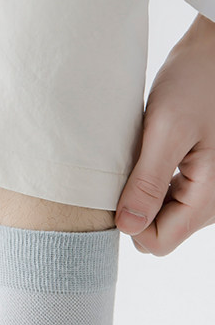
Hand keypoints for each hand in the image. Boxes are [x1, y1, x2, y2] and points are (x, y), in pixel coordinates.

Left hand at [116, 14, 214, 254]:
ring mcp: (209, 190)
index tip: (119, 189)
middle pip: (159, 232)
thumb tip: (128, 227)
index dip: (130, 223)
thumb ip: (148, 183)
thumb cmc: (196, 81)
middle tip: (129, 169)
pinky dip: (152, 184)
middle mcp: (214, 202)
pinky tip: (149, 157)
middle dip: (136, 208)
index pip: (157, 243)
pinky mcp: (202, 177)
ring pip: (162, 216)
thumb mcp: (166, 130)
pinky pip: (169, 198)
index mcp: (208, 196)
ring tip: (142, 159)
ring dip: (143, 195)